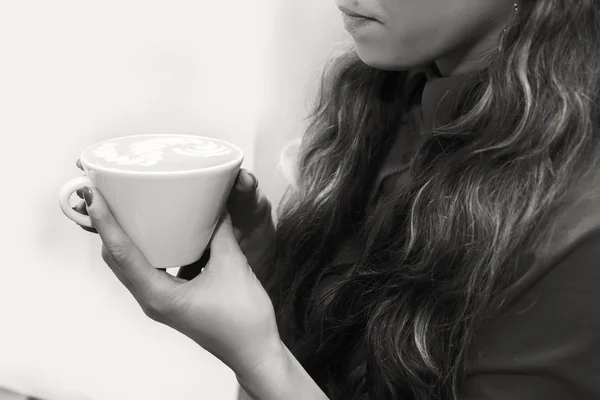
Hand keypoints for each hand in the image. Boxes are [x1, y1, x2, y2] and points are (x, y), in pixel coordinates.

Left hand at [79, 185, 282, 376]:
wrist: (255, 351)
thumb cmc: (243, 321)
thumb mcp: (233, 267)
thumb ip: (221, 233)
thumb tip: (215, 204)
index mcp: (159, 296)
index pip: (121, 253)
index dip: (105, 221)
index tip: (93, 195)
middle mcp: (153, 299)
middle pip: (117, 259)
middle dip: (107, 227)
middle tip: (104, 195)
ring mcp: (161, 301)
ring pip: (130, 265)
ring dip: (123, 238)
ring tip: (123, 209)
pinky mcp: (173, 299)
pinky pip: (150, 269)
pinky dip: (147, 248)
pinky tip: (160, 232)